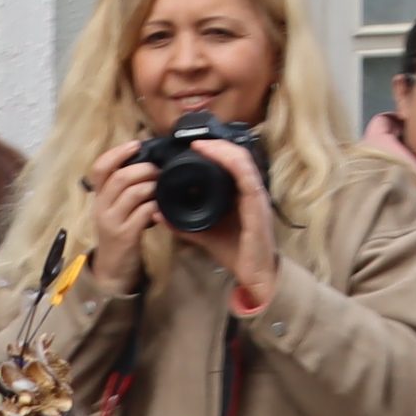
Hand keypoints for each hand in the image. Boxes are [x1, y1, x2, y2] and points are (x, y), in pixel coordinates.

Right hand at [84, 140, 158, 291]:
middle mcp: (101, 207)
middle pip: (120, 177)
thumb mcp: (116, 208)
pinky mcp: (126, 235)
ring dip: (153, 186)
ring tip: (163, 187)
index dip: (118, 153)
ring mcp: (112, 221)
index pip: (100, 168)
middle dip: (145, 169)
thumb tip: (147, 164)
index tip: (136, 144)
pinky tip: (163, 207)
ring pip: (133, 193)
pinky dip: (157, 206)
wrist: (113, 269)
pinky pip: (144, 213)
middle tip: (160, 171)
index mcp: (98, 197)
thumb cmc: (119, 232)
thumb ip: (124, 189)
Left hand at [195, 137, 282, 305]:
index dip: (215, 151)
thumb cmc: (235, 252)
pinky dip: (230, 162)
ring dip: (221, 149)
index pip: (232, 163)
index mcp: (240, 194)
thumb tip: (157, 212)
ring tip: (201, 144)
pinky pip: (246, 175)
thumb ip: (182, 223)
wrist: (255, 274)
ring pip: (242, 161)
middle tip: (194, 141)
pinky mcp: (258, 204)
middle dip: (216, 145)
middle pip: (238, 156)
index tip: (192, 146)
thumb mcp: (203, 233)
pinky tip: (215, 157)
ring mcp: (256, 195)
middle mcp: (251, 190)